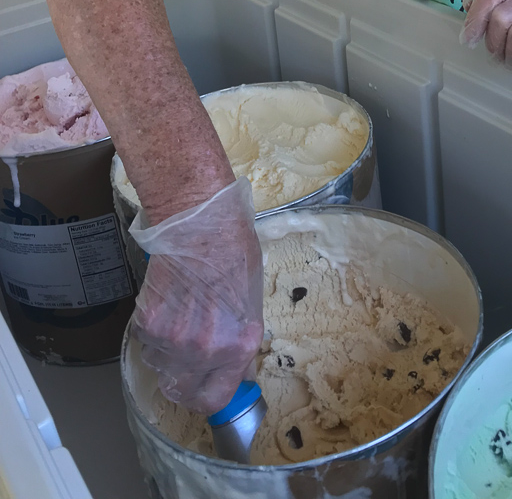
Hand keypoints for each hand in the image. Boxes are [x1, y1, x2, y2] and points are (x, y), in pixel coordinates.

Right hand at [129, 177, 263, 413]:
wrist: (203, 224)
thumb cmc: (235, 254)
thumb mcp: (251, 306)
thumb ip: (238, 344)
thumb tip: (230, 369)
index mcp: (238, 347)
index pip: (215, 400)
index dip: (208, 396)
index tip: (206, 388)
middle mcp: (205, 352)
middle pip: (180, 392)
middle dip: (183, 381)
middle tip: (186, 360)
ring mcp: (173, 340)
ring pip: (158, 365)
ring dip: (166, 352)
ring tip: (179, 318)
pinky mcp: (147, 323)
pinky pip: (145, 341)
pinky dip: (153, 330)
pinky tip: (167, 303)